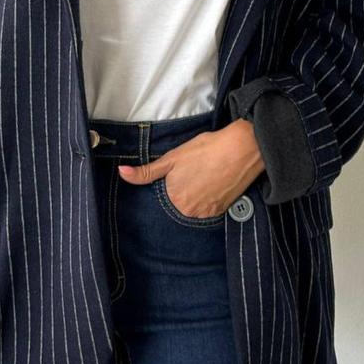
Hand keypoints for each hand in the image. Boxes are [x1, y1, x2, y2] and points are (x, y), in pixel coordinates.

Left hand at [116, 119, 264, 217]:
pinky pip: (208, 208)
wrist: (242, 149)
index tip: (183, 171)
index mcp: (174, 199)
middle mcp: (189, 212)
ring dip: (197, 195)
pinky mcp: (222, 211)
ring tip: (205, 176)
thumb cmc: (205, 150)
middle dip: (184, 189)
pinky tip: (214, 182)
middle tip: (196, 171)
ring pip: (194, 206)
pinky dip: (209, 198)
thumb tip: (121, 173)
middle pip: (179, 203)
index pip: (164, 196)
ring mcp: (207, 214)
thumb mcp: (171, 158)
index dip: (172, 181)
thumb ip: (146, 172)